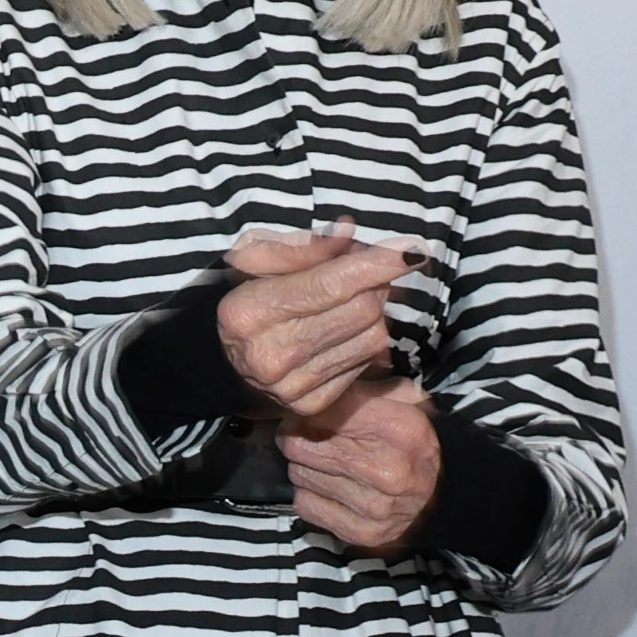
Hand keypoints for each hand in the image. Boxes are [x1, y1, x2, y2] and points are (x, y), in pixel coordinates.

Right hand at [213, 223, 422, 430]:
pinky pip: (367, 363)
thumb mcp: (257, 263)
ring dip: (374, 313)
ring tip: (350, 303)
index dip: (376, 264)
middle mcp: (270, 355)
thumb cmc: (247, 302)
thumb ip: (303, 247)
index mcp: (249, 313)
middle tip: (364, 273)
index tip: (412, 248)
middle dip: (375, 284)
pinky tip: (342, 334)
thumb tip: (348, 231)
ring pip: (373, 337)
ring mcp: (293, 386)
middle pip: (362, 309)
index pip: (330, 284)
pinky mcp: (312, 405)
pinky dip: (364, 342)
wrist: (224, 364)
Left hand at [282, 375, 439, 554]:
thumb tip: (318, 382)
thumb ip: (364, 386)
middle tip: (307, 435)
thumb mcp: (405, 399)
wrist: (446, 493)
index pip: (322, 412)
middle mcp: (388, 470)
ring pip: (299, 475)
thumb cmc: (415, 441)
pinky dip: (310, 494)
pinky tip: (330, 487)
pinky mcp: (362, 532)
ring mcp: (376, 506)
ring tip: (325, 461)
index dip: (306, 410)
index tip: (307, 412)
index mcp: (401, 429)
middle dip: (297, 436)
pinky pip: (305, 505)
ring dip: (304, 465)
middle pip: (300, 445)